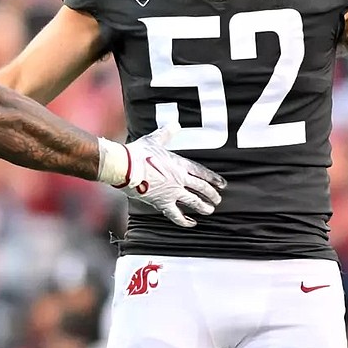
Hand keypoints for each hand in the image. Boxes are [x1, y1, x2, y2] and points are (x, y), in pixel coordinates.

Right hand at [105, 123, 224, 226]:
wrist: (126, 166)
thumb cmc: (138, 153)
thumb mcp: (154, 140)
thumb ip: (167, 133)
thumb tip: (174, 125)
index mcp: (179, 164)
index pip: (202, 173)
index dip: (213, 179)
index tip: (222, 184)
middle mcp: (179, 179)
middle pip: (201, 188)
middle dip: (212, 194)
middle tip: (218, 199)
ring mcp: (172, 192)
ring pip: (193, 202)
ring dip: (203, 207)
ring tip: (209, 210)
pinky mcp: (162, 203)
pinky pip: (177, 215)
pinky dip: (185, 221)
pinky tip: (191, 223)